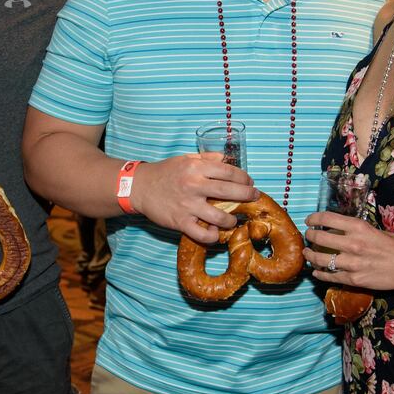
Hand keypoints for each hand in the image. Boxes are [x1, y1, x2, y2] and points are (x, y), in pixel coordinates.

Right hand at [131, 153, 256, 242]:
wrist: (139, 187)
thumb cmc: (165, 172)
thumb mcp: (186, 159)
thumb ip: (207, 158)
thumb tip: (226, 158)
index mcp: (196, 168)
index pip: (229, 172)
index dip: (244, 178)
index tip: (249, 183)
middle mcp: (194, 185)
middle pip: (230, 192)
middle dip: (247, 195)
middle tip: (254, 198)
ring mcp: (187, 205)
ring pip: (220, 216)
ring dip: (232, 219)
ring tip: (233, 219)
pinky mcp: (180, 222)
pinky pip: (202, 234)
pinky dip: (213, 236)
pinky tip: (216, 232)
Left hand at [303, 210, 393, 289]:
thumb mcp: (374, 230)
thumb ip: (355, 230)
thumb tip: (337, 230)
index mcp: (358, 227)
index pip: (327, 218)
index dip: (314, 218)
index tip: (309, 221)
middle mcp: (352, 244)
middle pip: (319, 238)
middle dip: (310, 236)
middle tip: (308, 237)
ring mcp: (352, 263)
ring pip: (320, 260)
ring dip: (310, 256)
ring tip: (307, 254)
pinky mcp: (354, 280)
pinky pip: (330, 277)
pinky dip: (320, 273)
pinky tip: (316, 272)